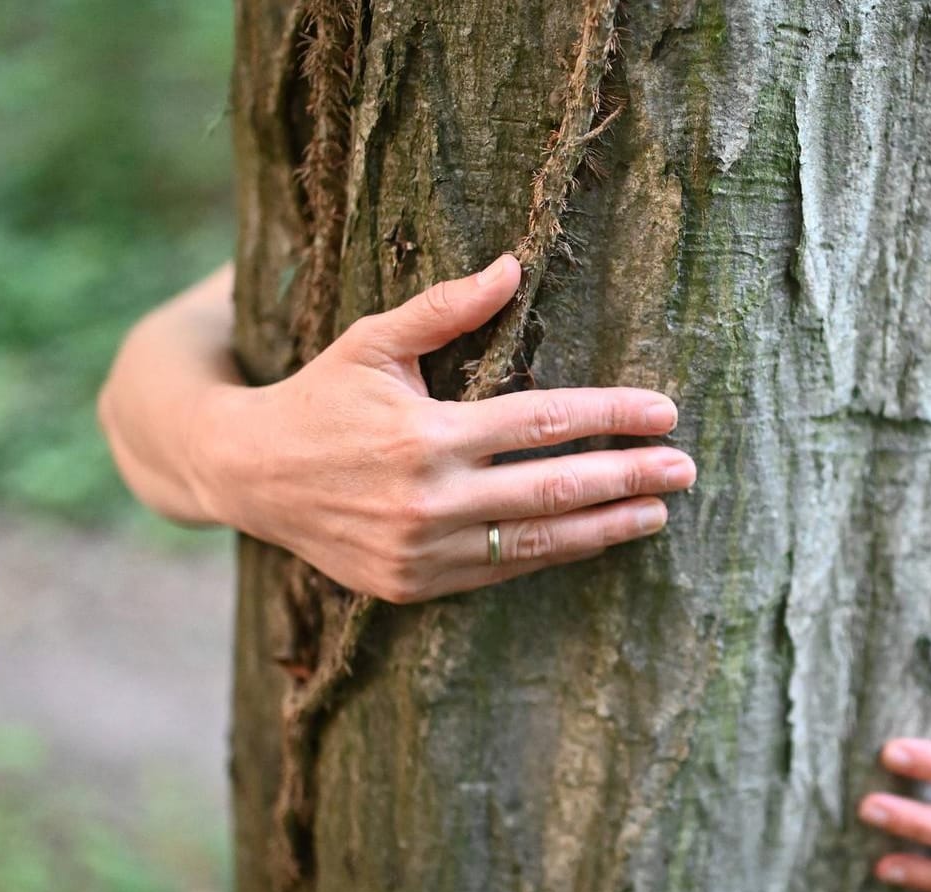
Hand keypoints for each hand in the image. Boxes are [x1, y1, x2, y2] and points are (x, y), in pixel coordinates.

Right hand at [191, 255, 695, 602]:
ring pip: (536, 541)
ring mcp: (421, 551)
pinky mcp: (412, 585)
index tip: (664, 413)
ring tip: (657, 512)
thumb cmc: (318, 395)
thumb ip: (445, 309)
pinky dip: (552, 553)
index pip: (543, 422)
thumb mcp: (373, 341)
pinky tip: (593, 537)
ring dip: (605, 527)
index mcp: (426, 433)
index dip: (610, 416)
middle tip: (685, 469)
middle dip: (629, 477)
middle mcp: (429, 498)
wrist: (245, 474)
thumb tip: (513, 267)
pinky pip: (500, 570)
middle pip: (555, 488)